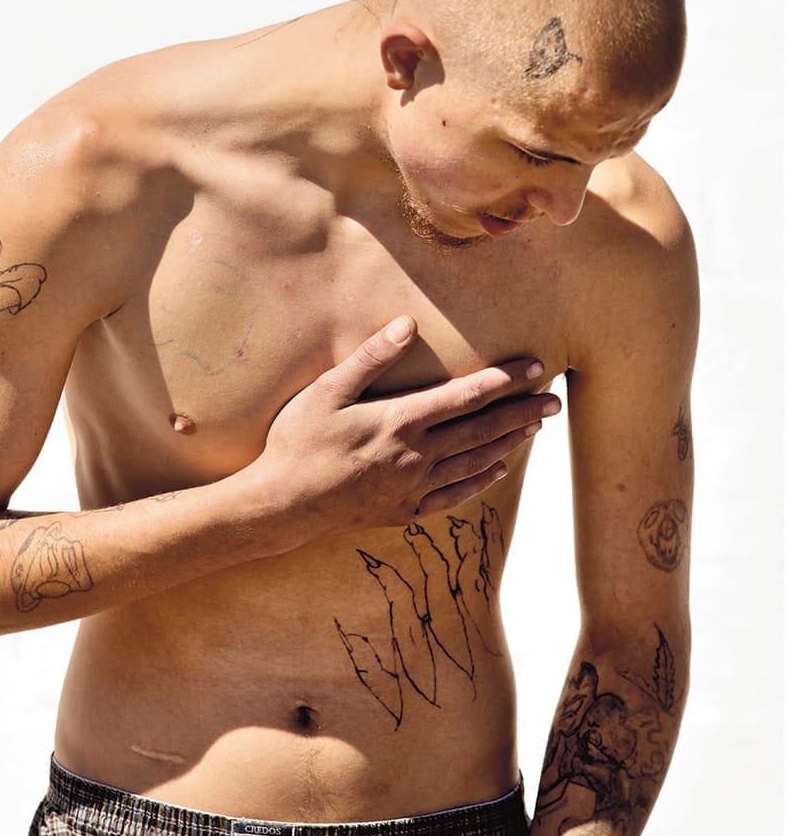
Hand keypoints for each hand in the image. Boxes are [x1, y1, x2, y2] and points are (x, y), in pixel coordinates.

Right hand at [255, 315, 559, 536]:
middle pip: (482, 431)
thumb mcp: (327, 391)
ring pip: (475, 462)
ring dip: (509, 443)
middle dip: (522, 414)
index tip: (535, 368)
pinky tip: (497, 468)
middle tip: (555, 402)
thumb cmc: (297, 442)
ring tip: (535, 429)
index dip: (505, 380)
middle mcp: (415, 456)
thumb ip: (371, 358)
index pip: (466, 396)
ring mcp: (412, 488)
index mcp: (399, 421)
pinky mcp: (404, 512)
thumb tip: (409, 324)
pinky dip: (481, 480)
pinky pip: (455, 496)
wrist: (282, 505)